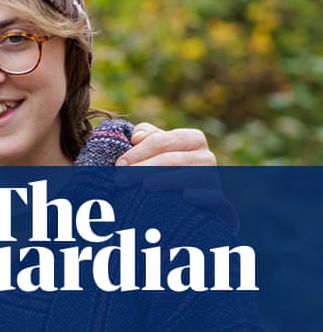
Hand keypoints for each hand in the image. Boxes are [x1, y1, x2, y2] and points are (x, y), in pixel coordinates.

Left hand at [113, 123, 236, 231]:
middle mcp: (207, 157)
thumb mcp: (155, 149)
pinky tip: (186, 197)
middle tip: (120, 179)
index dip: (139, 151)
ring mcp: (215, 180)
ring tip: (145, 186)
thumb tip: (138, 137)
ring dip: (166, 180)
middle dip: (143, 168)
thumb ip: (147, 136)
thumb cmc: (164, 170)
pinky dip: (202, 196)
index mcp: (192, 139)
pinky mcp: (222, 204)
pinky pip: (215, 198)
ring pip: (191, 177)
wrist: (187, 206)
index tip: (118, 165)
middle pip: (173, 159)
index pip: (163, 141)